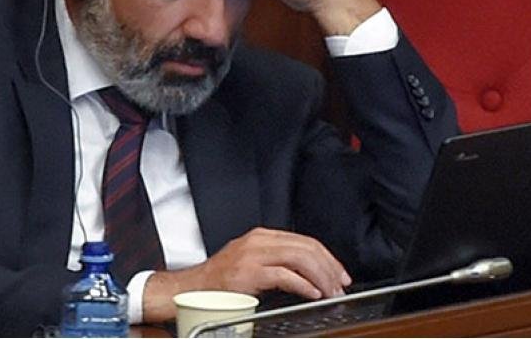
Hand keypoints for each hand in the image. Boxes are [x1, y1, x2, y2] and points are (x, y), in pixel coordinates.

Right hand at [141, 227, 351, 321]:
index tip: (338, 273)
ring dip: (320, 277)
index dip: (327, 257)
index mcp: (262, 237)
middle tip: (340, 284)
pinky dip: (303, 284)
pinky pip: (284, 275)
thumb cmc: (220, 282)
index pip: (304, 241)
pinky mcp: (249, 272)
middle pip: (306, 247)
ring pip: (299, 258)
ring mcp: (253, 255)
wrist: (190, 290)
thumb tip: (309, 276)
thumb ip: (277, 264)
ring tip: (330, 291)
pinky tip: (312, 293)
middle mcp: (259, 241)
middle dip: (329, 267)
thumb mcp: (251, 264)